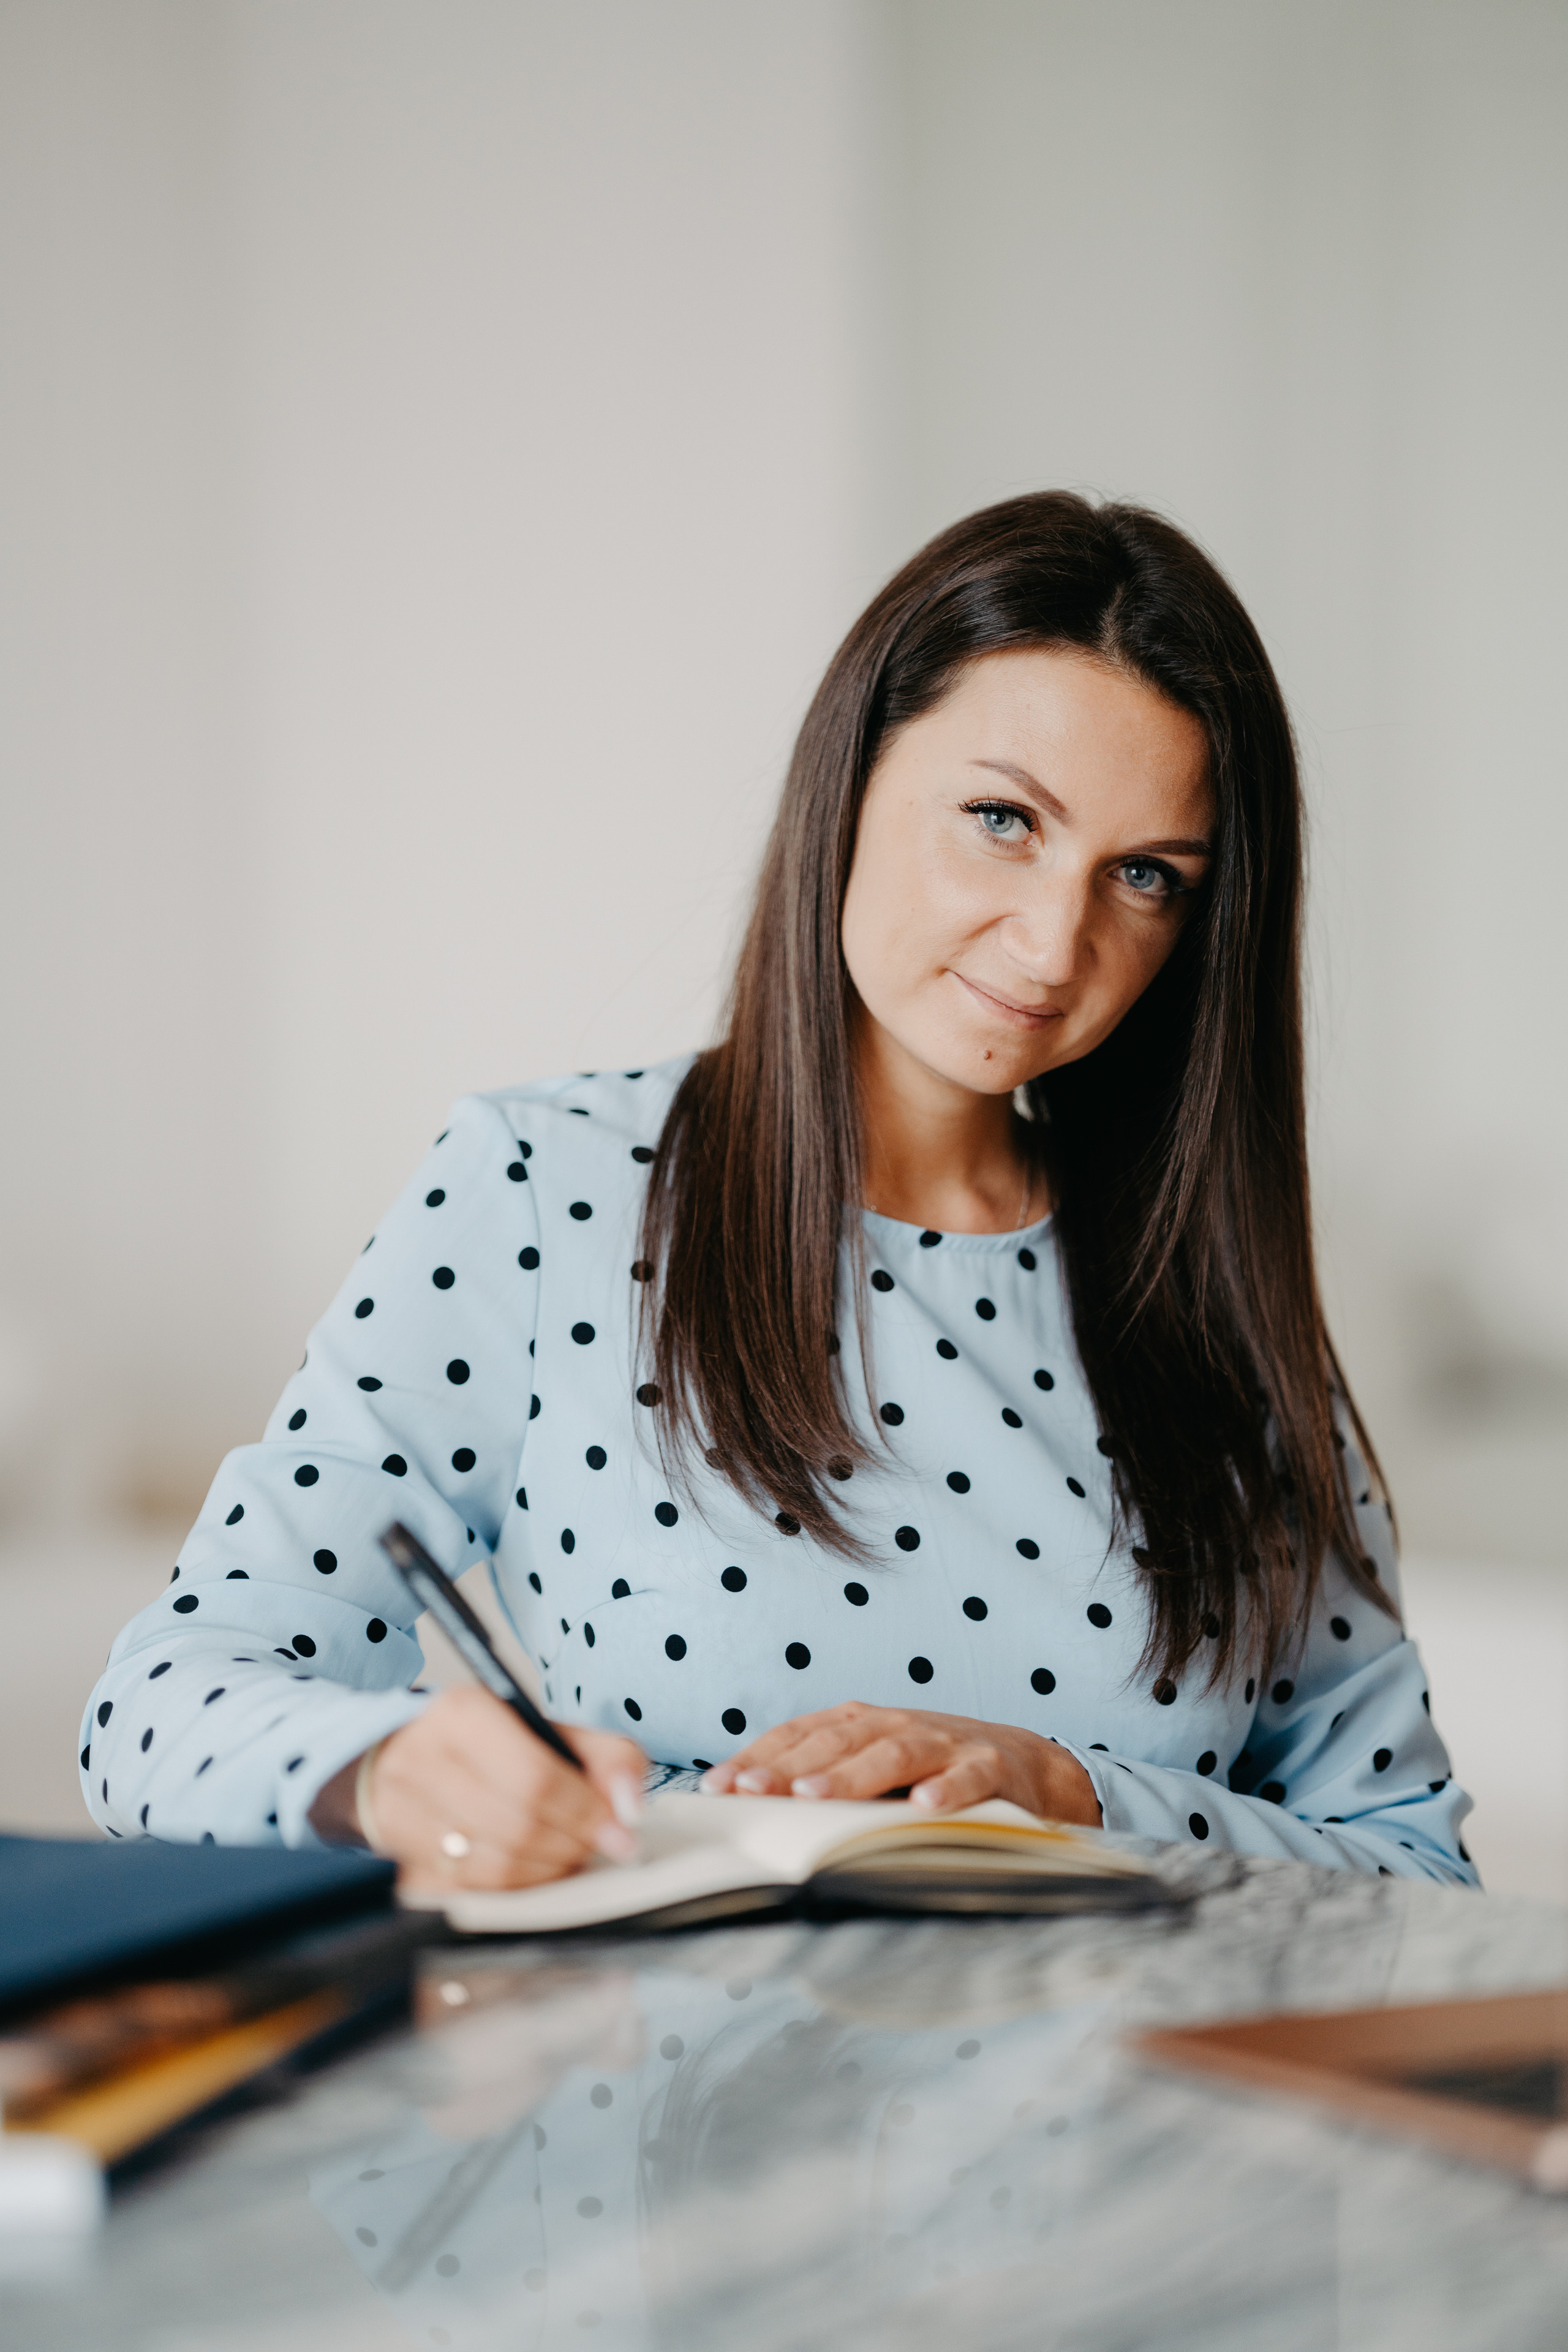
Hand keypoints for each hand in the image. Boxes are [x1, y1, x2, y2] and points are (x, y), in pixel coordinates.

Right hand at [309, 1686, 646, 1890]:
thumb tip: (630, 1807)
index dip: (586, 1812)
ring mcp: (400, 1814)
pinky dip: (513, 1890)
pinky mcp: (398, 1860)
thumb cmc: (488, 1745)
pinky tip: (530, 1870)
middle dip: (571, 1844)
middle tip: (593, 1844)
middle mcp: (421, 1760)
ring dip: (547, 1871)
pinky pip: (470, 1894)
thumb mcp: (548, 1731)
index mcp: (462, 1714)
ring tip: (564, 1854)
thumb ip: (606, 1756)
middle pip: (518, 1827)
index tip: (620, 1832)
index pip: (536, 1778)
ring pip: (495, 1868)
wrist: (403, 1755)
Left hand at [699, 1701, 1100, 1823]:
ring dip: (852, 1775)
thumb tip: (751, 1808)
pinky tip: (924, 1806)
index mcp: (863, 1724)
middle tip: (751, 1791)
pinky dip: (947, 1789)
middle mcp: (899, 1725)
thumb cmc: (934, 1771)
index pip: (801, 1735)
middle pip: (837, 1741)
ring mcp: (946, 1743)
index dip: (759, 1757)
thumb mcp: (876, 1768)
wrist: (1027, 1765)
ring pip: (893, 1753)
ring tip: (814, 1796)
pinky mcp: (991, 1768)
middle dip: (789, 1767)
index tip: (719, 1786)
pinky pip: (968, 1778)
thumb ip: (825, 1781)